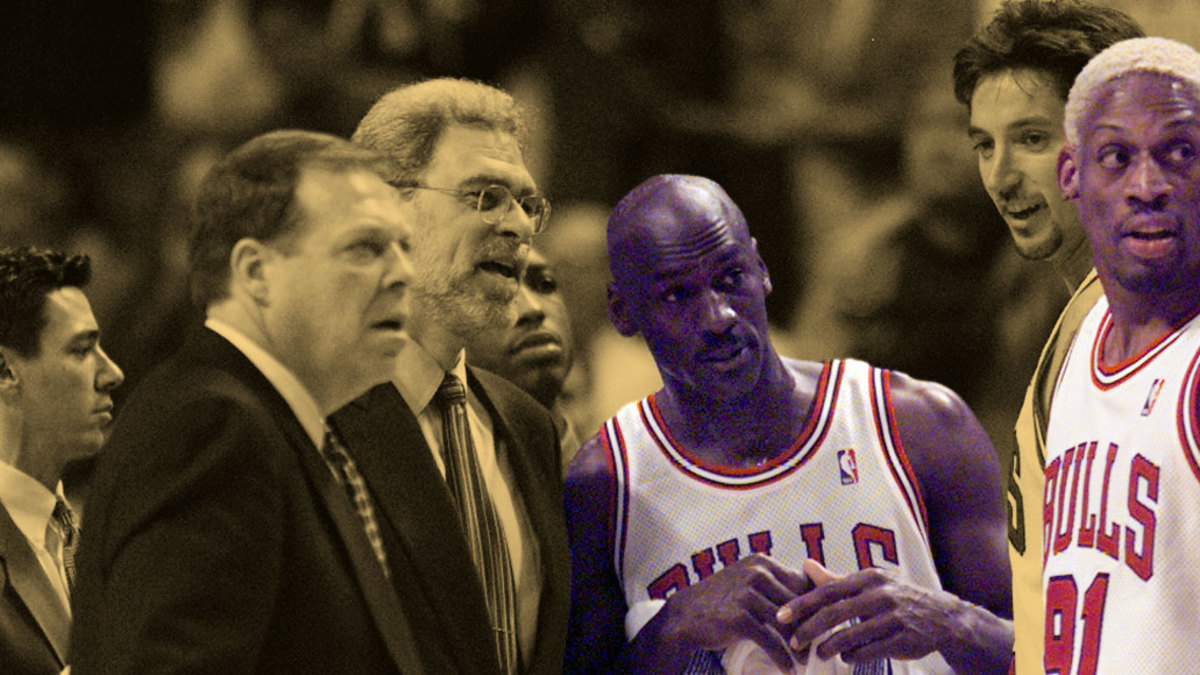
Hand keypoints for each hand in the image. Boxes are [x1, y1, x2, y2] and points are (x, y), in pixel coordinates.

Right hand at [654, 554, 809, 671]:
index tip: (821, 623)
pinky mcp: (739, 618)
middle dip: (809, 626)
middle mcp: (756, 574)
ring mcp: (747, 595)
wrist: (686, 615)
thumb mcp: (747, 581)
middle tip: (819, 645)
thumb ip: (774, 584)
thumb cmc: (722, 600)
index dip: (813, 605)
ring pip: (786, 624)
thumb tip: (810, 597)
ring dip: (799, 645)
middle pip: (796, 603)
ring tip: (806, 659)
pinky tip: (789, 669)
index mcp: (762, 563)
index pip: (800, 583)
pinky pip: (770, 641)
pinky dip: (782, 658)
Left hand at [776, 559, 968, 664]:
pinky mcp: (904, 639)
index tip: (781, 616)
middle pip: (836, 613)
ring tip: (819, 653)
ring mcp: (894, 617)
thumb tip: (805, 565)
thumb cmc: (897, 598)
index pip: (828, 590)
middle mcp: (881, 594)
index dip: (802, 604)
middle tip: (794, 642)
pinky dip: (853, 656)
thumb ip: (835, 579)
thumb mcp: (870, 583)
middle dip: (810, 629)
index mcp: (869, 578)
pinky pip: (870, 651)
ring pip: (852, 635)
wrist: (943, 618)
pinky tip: (846, 657)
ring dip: (831, 647)